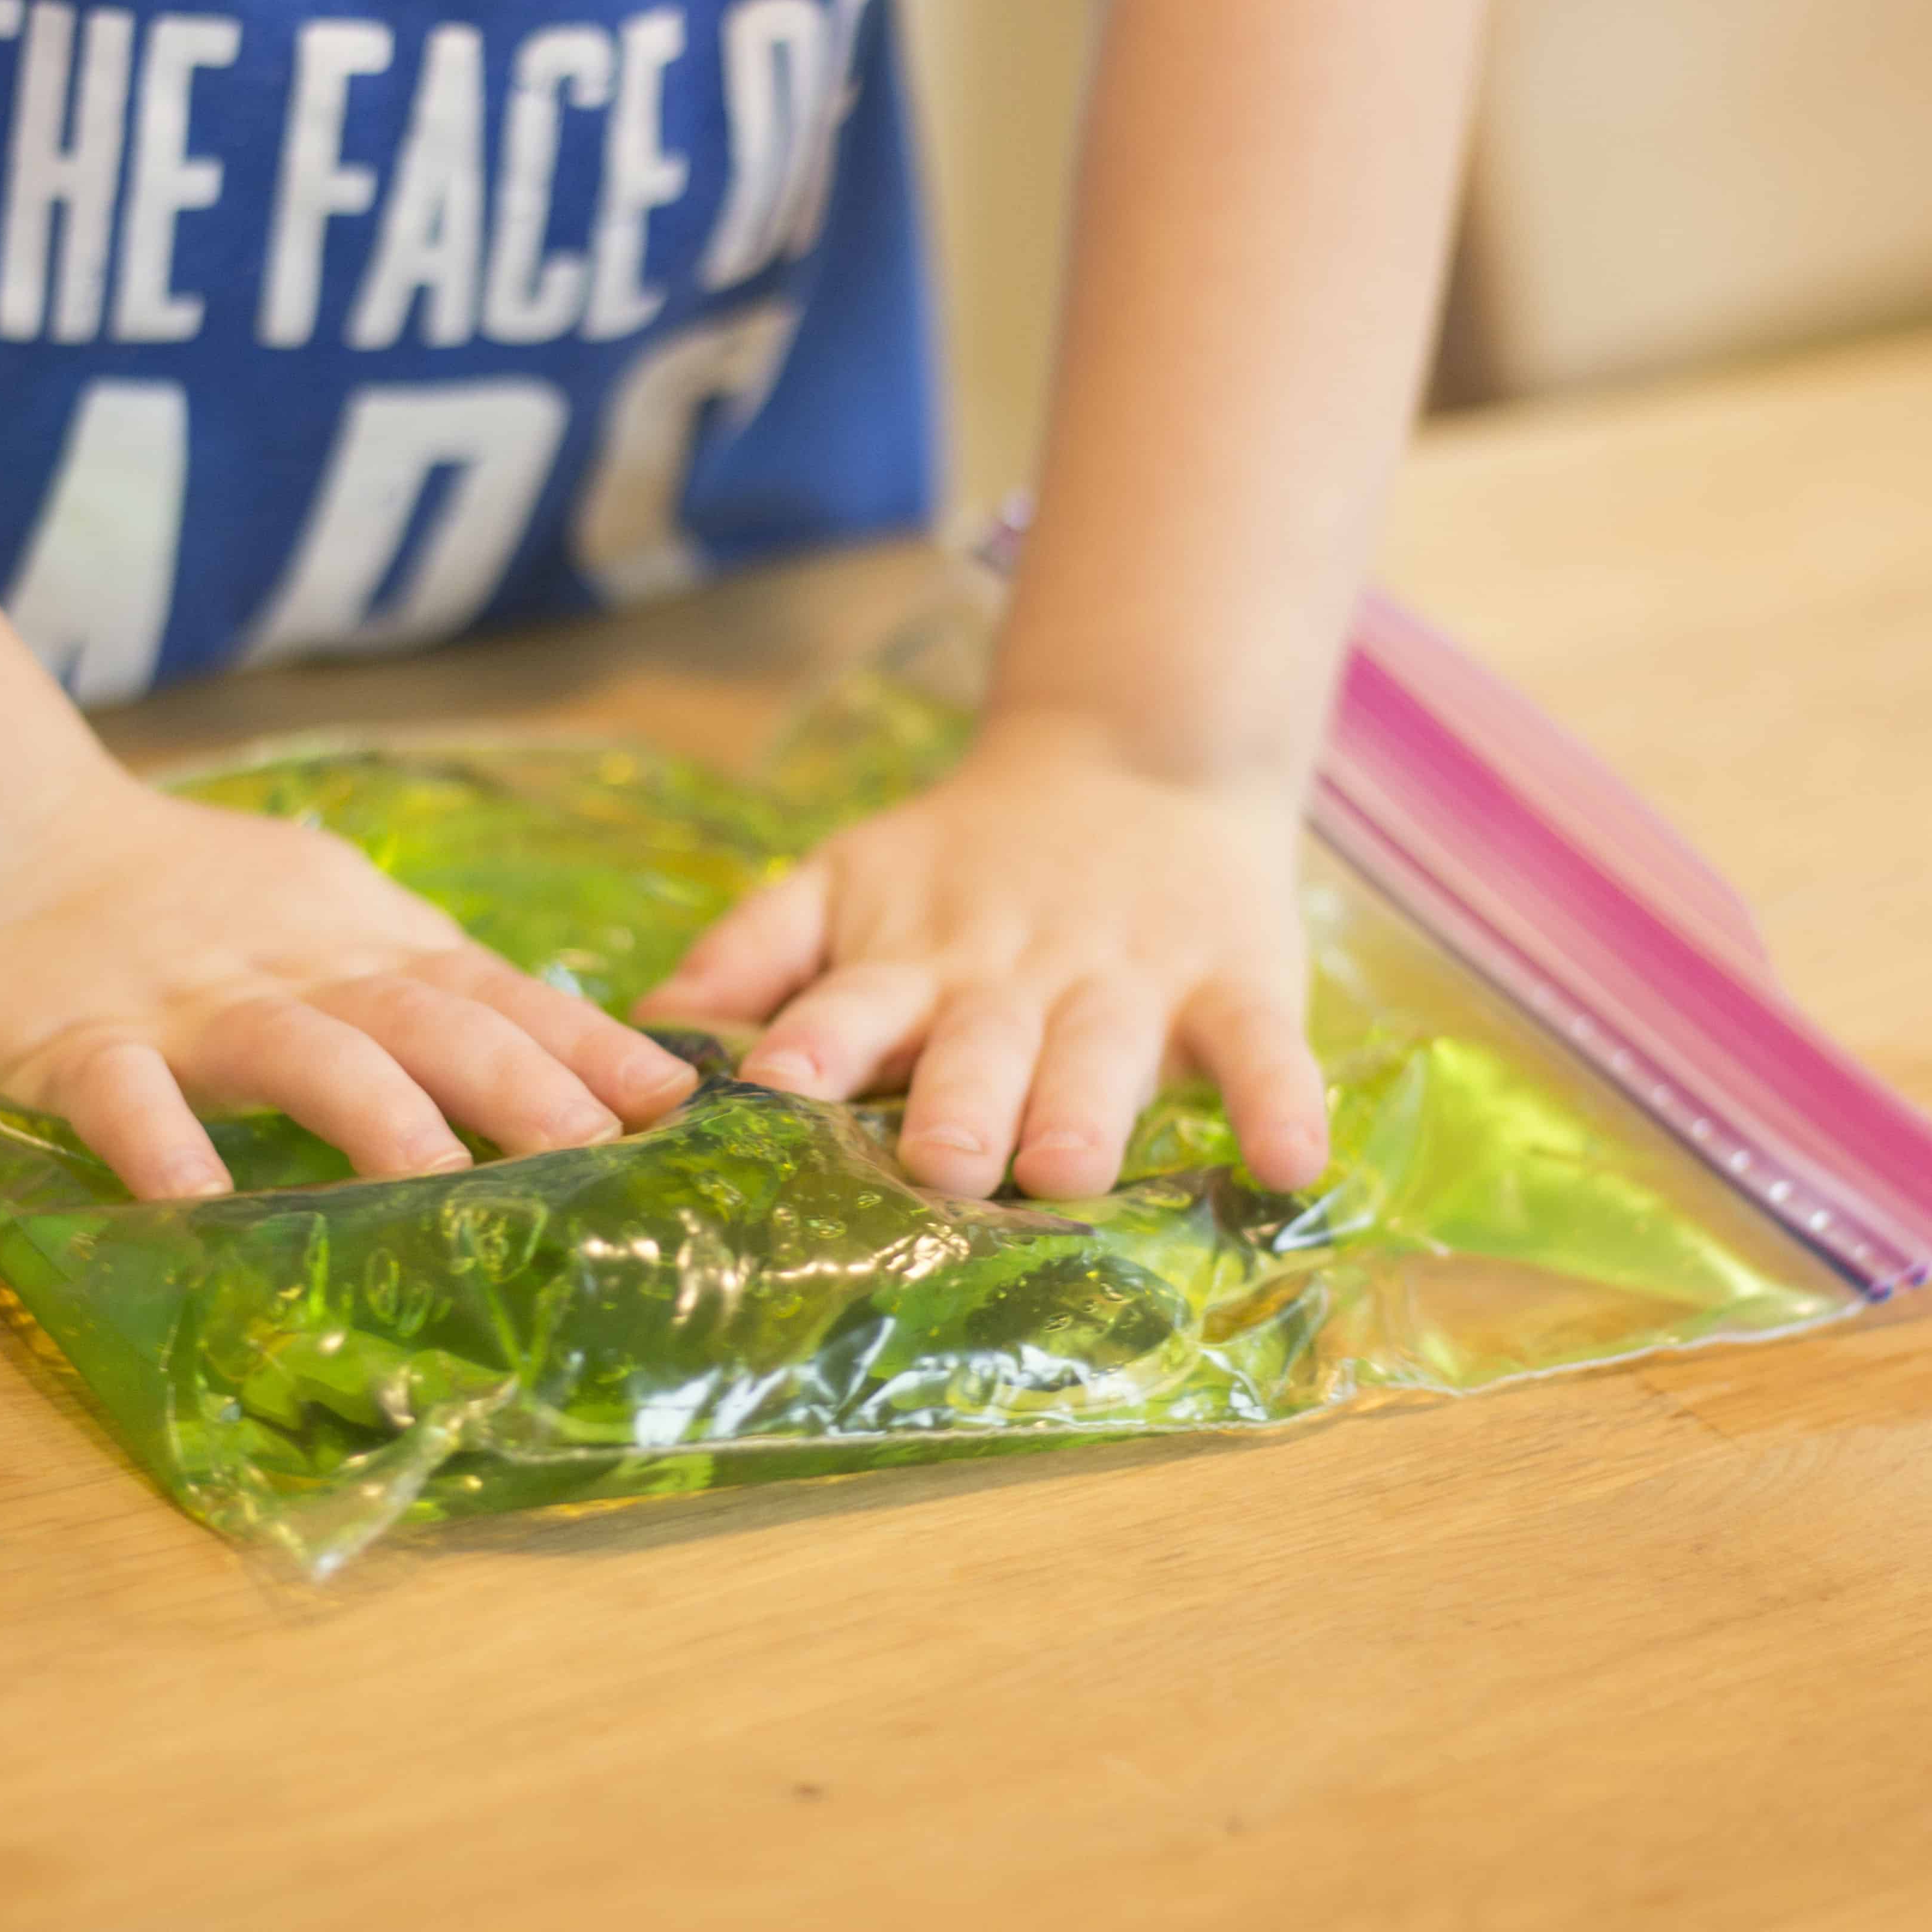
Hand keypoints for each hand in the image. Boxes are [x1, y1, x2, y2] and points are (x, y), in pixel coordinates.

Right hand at [0, 770, 701, 1199]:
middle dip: (522, 1087)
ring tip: (442, 1188)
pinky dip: (160, 1145)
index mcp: (363, 940)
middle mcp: (298, 967)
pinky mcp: (76, 1039)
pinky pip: (122, 1094)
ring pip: (304, 1051)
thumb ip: (421, 987)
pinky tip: (196, 1206)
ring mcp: (189, 1003)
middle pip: (428, 1019)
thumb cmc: (176, 897)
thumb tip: (559, 1059)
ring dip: (378, 1117)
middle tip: (601, 1159)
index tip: (683, 1107)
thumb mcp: (323, 921)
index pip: (499, 991)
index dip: (590, 1048)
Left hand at [638, 713, 1328, 1199]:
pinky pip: (1261, 1050)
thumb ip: (750, 949)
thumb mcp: (843, 881)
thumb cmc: (963, 862)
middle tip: (935, 1165)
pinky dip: (1280, 1103)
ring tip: (1065, 1170)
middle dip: (954, 1106)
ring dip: (1084, 1112)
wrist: (1135, 761)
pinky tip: (1289, 1163)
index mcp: (910, 960)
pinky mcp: (1234, 983)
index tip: (775, 1095)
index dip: (813, 1047)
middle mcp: (1012, 978)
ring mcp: (1127, 982)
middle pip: (977, 1047)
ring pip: (1103, 1055)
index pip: (849, 1006)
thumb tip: (642, 1032)